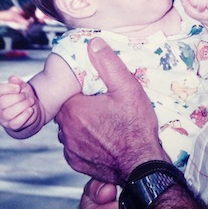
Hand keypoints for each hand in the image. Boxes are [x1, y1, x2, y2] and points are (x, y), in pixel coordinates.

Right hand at [0, 75, 37, 130]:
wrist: (32, 109)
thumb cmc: (24, 96)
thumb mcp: (22, 86)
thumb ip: (17, 82)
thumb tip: (13, 78)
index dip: (9, 88)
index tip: (19, 88)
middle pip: (3, 102)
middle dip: (18, 97)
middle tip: (27, 95)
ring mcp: (3, 117)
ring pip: (8, 113)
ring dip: (23, 105)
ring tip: (31, 101)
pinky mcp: (11, 126)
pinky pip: (16, 122)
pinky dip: (25, 115)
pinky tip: (30, 109)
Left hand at [55, 37, 168, 184]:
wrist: (141, 165)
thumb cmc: (136, 127)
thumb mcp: (128, 89)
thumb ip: (108, 64)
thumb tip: (94, 43)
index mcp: (74, 108)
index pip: (71, 91)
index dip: (87, 90)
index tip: (102, 93)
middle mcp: (66, 130)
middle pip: (70, 108)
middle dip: (84, 106)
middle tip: (106, 107)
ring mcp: (70, 149)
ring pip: (70, 127)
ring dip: (83, 124)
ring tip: (106, 123)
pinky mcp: (76, 163)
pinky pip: (75, 146)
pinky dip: (85, 141)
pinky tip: (103, 139)